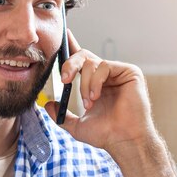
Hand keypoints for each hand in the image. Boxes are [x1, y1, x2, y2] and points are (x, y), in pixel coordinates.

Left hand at [45, 30, 156, 154]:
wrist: (123, 140)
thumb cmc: (106, 134)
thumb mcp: (77, 126)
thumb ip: (61, 115)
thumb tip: (47, 105)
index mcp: (94, 83)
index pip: (80, 61)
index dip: (71, 46)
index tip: (63, 35)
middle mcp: (106, 75)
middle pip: (82, 56)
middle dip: (69, 65)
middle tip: (64, 80)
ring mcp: (118, 72)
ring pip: (91, 62)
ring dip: (84, 83)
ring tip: (89, 102)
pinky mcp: (129, 71)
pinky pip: (104, 66)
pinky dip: (95, 82)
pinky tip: (96, 96)